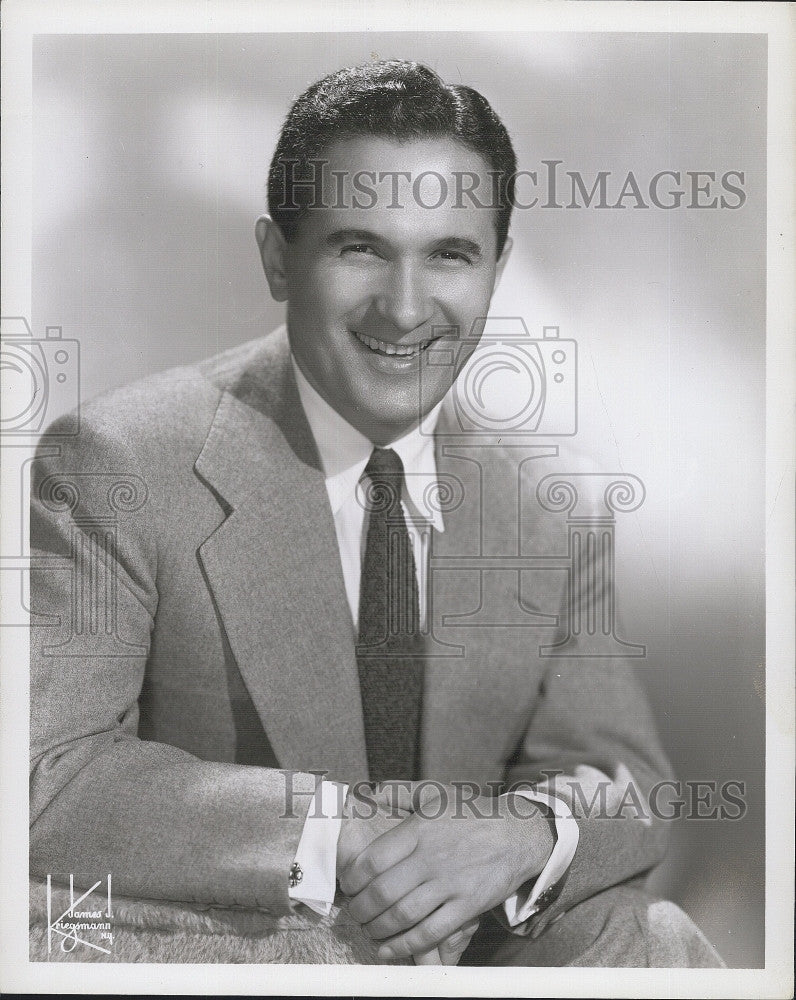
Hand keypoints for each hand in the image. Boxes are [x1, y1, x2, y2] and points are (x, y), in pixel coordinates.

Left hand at [339, 784, 553, 960]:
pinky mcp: (467, 906)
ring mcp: (450, 883)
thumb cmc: (471, 813)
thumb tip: (369, 792)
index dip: (353, 878)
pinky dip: (405, 945)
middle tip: (355, 914)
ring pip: (403, 915)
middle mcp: (432, 856)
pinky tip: (390, 948)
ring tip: (369, 930)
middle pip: (383, 891)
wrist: (517, 833)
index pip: (374, 859)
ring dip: (378, 929)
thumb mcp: (435, 794)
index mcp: (420, 829)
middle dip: (361, 909)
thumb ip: (399, 792)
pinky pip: (430, 933)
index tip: (348, 887)